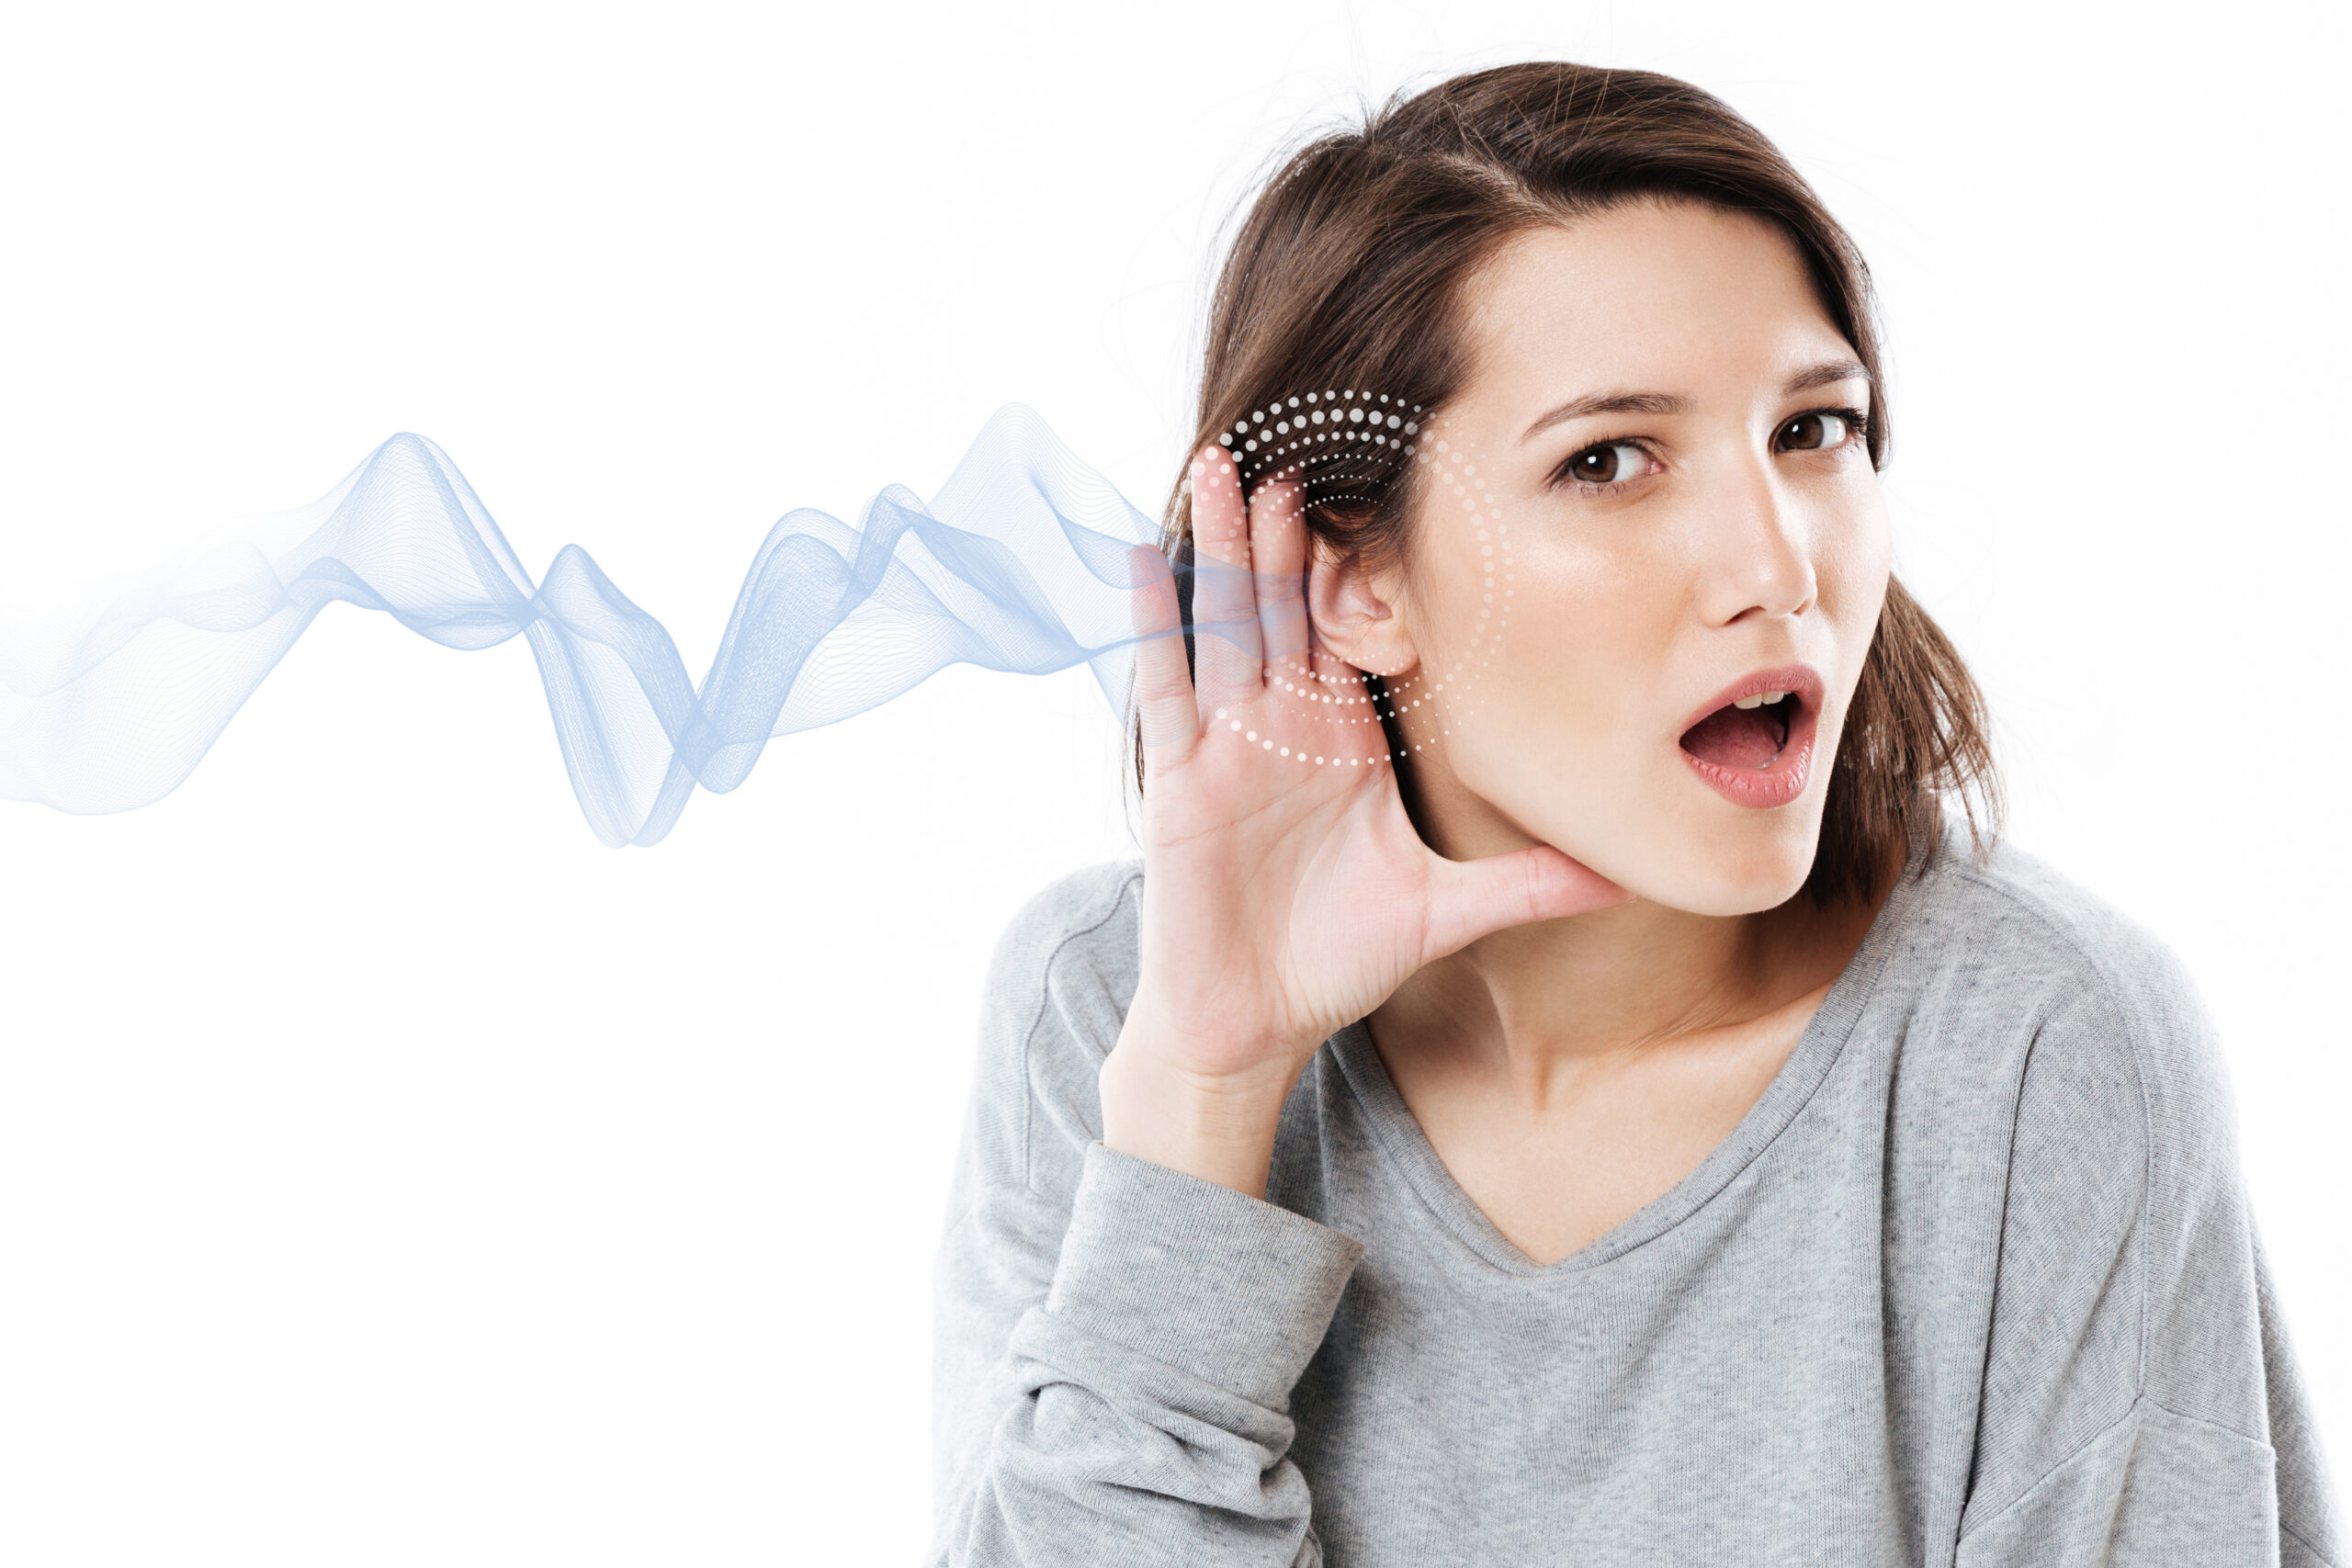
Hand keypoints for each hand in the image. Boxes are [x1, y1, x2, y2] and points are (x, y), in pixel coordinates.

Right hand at [1102, 442, 1628, 1195]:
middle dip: (1293, 521)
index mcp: (1343, 742)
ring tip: (1227, 459)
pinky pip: (1166, 685)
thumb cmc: (1335, 962)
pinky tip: (1149, 554)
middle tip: (1310, 426)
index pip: (1353, 631)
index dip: (1365, 559)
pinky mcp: (1177, 781)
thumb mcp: (1447, 911)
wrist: (1253, 1025)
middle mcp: (1281, 729)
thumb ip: (1533, 884)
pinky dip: (1155, 621)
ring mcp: (1225, 748)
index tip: (1394, 476)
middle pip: (1286, 603)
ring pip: (1226, 623)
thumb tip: (1632, 875)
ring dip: (1226, 544)